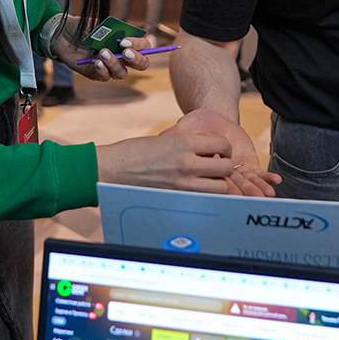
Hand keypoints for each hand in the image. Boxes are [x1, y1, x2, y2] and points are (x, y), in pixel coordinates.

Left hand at [52, 23, 149, 81]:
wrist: (62, 34)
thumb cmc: (83, 27)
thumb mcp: (97, 23)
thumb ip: (108, 29)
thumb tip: (118, 35)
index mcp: (126, 41)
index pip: (144, 46)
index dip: (139, 45)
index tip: (125, 41)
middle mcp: (122, 56)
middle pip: (141, 64)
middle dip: (136, 59)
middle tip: (124, 52)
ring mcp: (110, 66)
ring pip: (122, 73)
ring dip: (115, 63)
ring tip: (102, 52)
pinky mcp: (96, 73)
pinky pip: (105, 77)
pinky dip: (102, 70)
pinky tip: (96, 62)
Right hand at [96, 133, 238, 193]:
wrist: (112, 169)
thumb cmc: (136, 153)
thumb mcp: (166, 140)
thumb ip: (189, 146)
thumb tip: (211, 153)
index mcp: (184, 142)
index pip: (222, 144)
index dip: (223, 148)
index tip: (218, 151)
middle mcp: (188, 162)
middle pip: (226, 167)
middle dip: (224, 166)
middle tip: (215, 167)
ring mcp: (183, 184)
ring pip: (220, 187)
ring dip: (217, 183)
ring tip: (206, 180)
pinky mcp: (177, 199)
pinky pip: (204, 200)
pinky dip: (206, 196)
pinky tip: (195, 191)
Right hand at [162, 110, 280, 196]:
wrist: (212, 118)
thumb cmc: (194, 124)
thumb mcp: (182, 129)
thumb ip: (174, 135)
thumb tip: (163, 139)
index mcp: (200, 169)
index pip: (211, 176)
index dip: (218, 177)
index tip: (224, 179)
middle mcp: (217, 174)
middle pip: (229, 186)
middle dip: (242, 193)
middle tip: (253, 199)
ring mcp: (233, 172)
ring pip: (245, 184)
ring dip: (257, 189)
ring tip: (267, 195)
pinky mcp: (246, 166)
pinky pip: (257, 175)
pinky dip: (266, 177)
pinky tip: (276, 181)